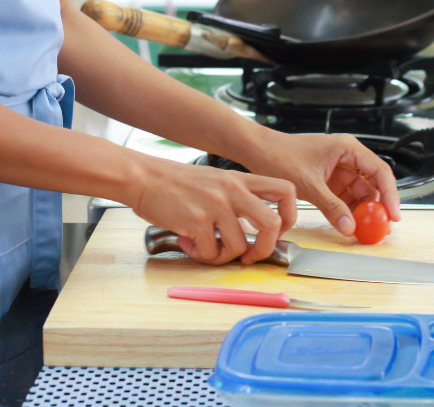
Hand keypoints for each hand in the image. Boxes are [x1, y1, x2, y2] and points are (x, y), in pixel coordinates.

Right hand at [126, 155, 296, 264]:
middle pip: (271, 224)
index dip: (289, 217)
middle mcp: (233, 190)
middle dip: (264, 249)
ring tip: (206, 248)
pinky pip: (211, 252)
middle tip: (249, 256)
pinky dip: (201, 255)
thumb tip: (254, 233)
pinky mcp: (196, 220)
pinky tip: (189, 243)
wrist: (144, 178)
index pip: (286, 191)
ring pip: (238, 246)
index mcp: (242, 179)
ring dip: (222, 256)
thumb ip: (239, 199)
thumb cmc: (178, 183)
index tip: (274, 232)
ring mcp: (216, 205)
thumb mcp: (217, 181)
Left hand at [242, 132, 399, 236]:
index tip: (393, 214)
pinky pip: (344, 199)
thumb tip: (350, 226)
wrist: (257, 152)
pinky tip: (347, 224)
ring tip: (362, 230)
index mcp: (348, 148)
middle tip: (379, 228)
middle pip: (372, 184)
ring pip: (359, 194)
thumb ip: (331, 206)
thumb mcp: (309, 184)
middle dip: (376, 206)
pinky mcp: (328, 182)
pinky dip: (347, 212)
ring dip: (361, 212)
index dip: (390, 194)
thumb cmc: (280, 155)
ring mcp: (338, 170)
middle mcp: (347, 158)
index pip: (380, 171)